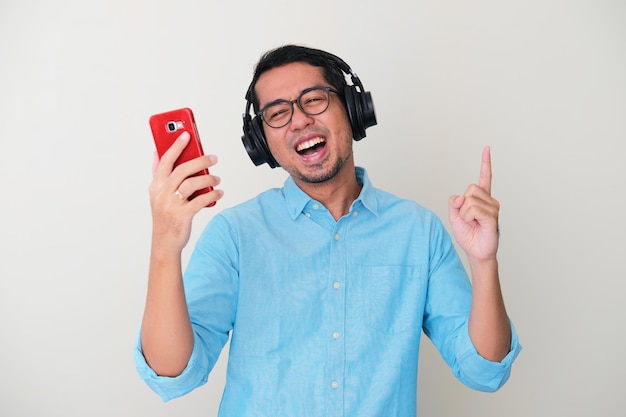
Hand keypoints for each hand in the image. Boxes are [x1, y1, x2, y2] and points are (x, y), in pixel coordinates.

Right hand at [149, 131, 222, 251]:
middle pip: (182, 170)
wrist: (164, 243)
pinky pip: (201, 200)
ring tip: (217, 179)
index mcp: (155, 186)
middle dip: (200, 160)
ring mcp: (172, 205)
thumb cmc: (164, 217)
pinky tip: (219, 193)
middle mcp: (162, 193)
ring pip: (193, 184)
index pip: (165, 161)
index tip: (186, 135)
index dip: (175, 146)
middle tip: (213, 158)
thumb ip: (158, 174)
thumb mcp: (157, 195)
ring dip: (208, 179)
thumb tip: (156, 153)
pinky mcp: (183, 215)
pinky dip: (213, 195)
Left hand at [448, 146, 499, 261]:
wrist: (476, 251)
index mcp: (481, 198)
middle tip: (467, 218)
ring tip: (472, 223)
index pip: (484, 177)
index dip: (485, 163)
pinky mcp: (493, 217)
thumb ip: (454, 203)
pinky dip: (469, 218)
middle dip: (462, 204)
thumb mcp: (454, 216)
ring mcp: (493, 208)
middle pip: (470, 189)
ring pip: (469, 200)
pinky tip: (476, 225)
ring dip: (464, 214)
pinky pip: (474, 210)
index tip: (487, 148)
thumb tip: (460, 197)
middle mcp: (490, 200)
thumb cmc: (468, 234)